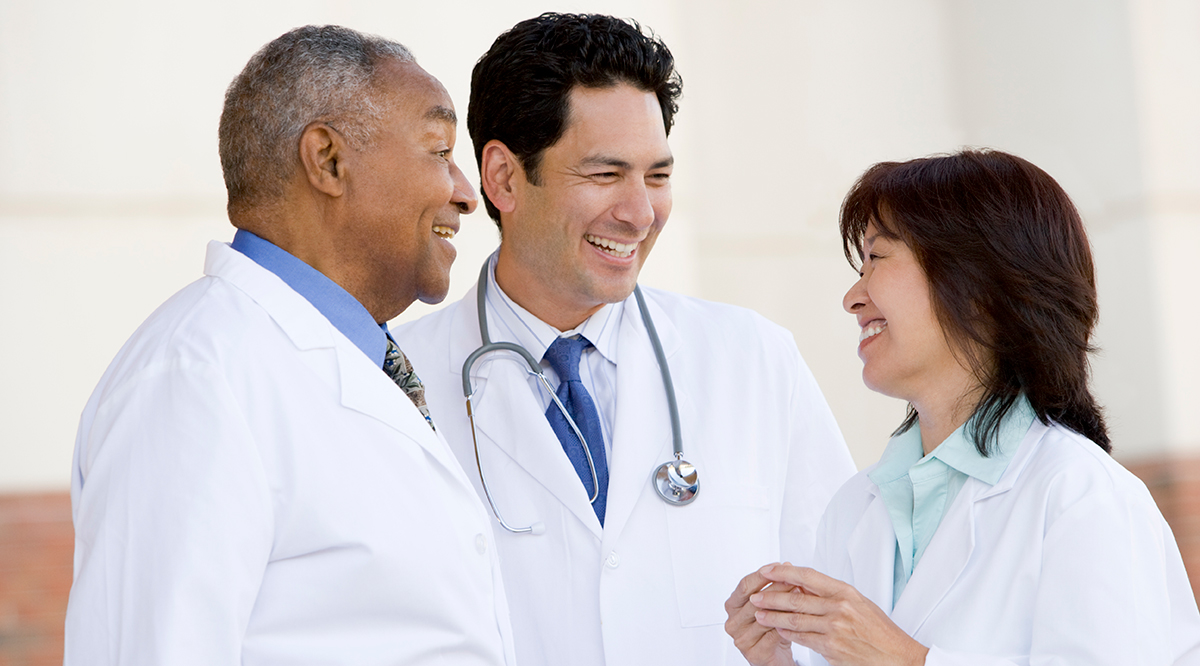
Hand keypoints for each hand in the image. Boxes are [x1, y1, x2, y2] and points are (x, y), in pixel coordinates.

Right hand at [724, 564, 796, 665]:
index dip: (762, 575)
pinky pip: (773, 635)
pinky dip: (787, 625)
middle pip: (755, 600)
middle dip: (777, 588)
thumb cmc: (771, 629)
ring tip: (801, 597)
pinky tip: (798, 618)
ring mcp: (742, 639)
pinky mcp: (754, 653)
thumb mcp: (770, 604)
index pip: (745, 586)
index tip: (778, 566)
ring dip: (784, 606)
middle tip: (794, 580)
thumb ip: (773, 587)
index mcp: (732, 606)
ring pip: (765, 617)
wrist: (775, 657)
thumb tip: (786, 565)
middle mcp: (733, 622)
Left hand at [752, 564, 928, 665]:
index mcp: (845, 592)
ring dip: (773, 617)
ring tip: (759, 613)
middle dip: (771, 597)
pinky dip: (787, 634)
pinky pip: (802, 638)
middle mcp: (839, 607)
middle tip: (755, 595)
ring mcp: (834, 628)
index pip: (807, 576)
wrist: (898, 657)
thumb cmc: (880, 632)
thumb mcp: (859, 604)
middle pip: (795, 598)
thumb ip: (831, 595)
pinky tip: (778, 630)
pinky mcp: (831, 648)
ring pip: (794, 619)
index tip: (768, 569)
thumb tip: (802, 587)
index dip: (784, 572)